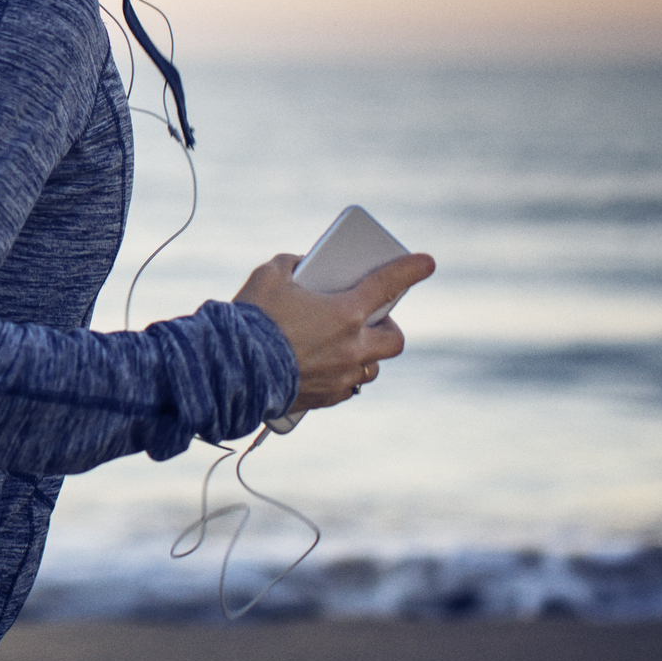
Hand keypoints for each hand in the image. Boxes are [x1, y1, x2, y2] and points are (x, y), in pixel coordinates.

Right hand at [233, 251, 435, 412]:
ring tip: (346, 346)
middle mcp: (353, 346)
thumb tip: (299, 267)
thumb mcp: (269, 276)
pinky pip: (347, 388)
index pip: (388, 284)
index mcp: (345, 312)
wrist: (235, 368)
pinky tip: (324, 368)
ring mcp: (342, 376)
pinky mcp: (326, 398)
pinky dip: (342, 377)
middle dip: (388, 327)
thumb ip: (291, 266)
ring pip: (372, 369)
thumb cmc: (252, 319)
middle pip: (393, 339)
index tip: (427, 262)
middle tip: (372, 318)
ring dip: (365, 356)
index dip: (410, 270)